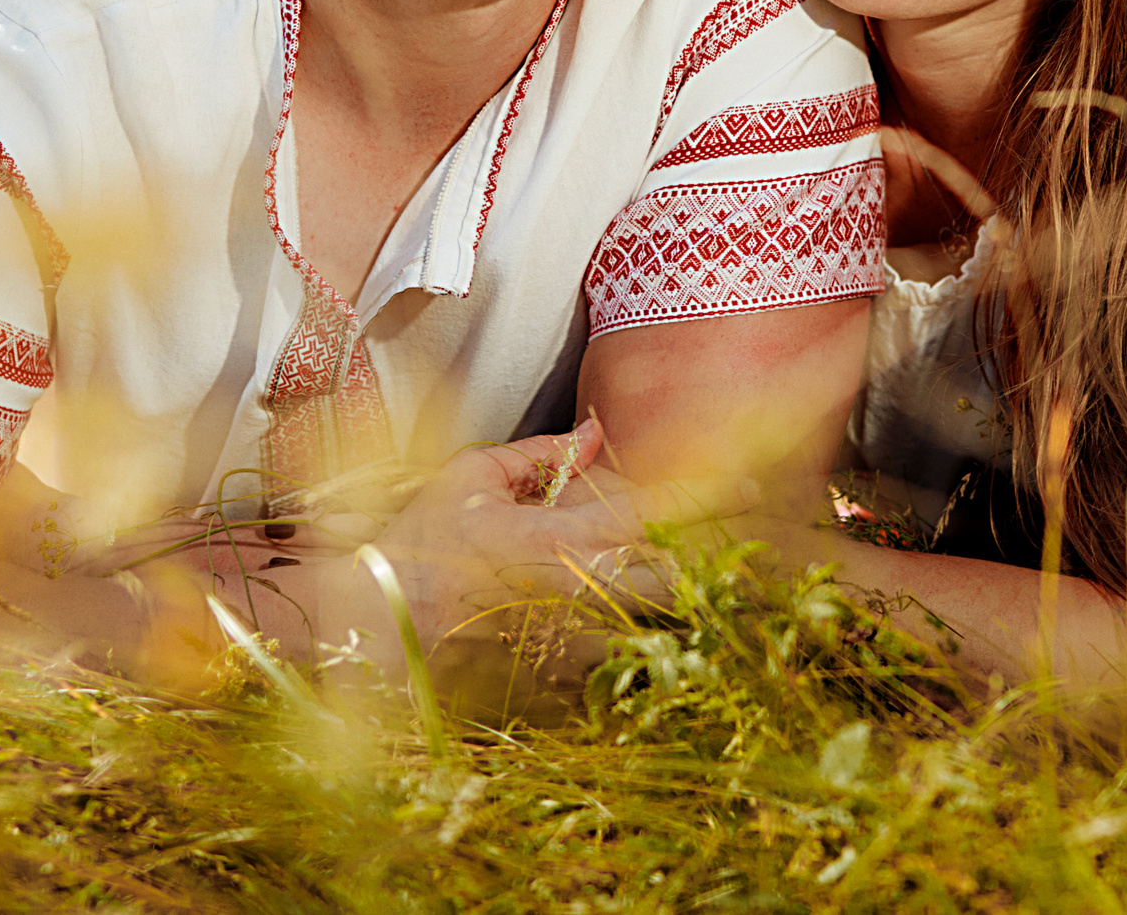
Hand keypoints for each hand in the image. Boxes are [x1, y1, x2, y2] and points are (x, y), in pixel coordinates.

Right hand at [312, 417, 758, 665]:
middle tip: (737, 558)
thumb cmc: (414, 550)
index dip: (713, 495)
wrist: (369, 635)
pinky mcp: (559, 693)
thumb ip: (539, 457)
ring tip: (701, 606)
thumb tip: (594, 434)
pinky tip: (627, 647)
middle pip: (680, 585)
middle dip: (711, 570)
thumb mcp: (469, 481)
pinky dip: (631, 659)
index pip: (658, 513)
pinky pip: (616, 675)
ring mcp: (574, 653)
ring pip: (658, 636)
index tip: (756, 483)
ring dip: (677, 618)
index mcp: (562, 541)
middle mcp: (580, 599)